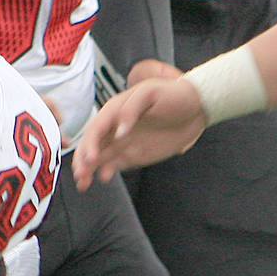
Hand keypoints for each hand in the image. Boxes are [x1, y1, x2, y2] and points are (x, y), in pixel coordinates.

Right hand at [72, 59, 204, 187]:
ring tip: (83, 183)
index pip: (96, 128)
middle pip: (92, 145)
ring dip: (88, 169)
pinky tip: (104, 178)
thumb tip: (119, 131)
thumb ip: (132, 109)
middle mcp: (115, 127)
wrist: (195, 108)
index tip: (91, 158)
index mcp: (115, 110)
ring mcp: (123, 142)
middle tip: (81, 175)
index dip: (90, 144)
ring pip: (99, 158)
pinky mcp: (133, 155)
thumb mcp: (151, 92)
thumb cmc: (172, 94)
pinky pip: (115, 165)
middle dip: (83, 160)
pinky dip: (106, 172)